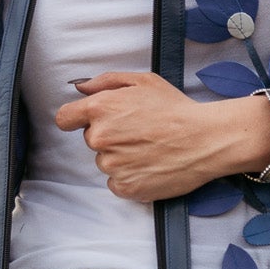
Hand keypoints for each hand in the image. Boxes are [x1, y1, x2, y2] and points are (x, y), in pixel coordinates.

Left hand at [55, 70, 253, 201]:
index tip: (91, 121)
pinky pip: (116, 182)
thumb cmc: (176, 109)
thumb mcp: (143, 81)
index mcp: (100, 109)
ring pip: (105, 162)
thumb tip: (81, 88)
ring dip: (120, 158)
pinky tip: (149, 165)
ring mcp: (112, 165)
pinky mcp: (125, 187)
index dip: (77, 119)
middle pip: (91, 140)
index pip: (64, 119)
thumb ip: (106, 82)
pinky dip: (130, 177)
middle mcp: (100, 138)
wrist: (205, 139)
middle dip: (109, 136)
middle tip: (139, 132)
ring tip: (149, 149)